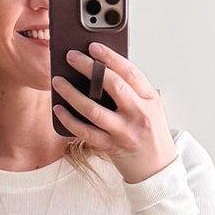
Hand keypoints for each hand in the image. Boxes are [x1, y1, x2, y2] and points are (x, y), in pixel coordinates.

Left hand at [52, 43, 176, 185]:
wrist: (157, 168)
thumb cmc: (151, 134)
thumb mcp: (150, 107)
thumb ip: (132, 90)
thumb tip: (100, 69)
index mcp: (149, 99)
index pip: (130, 72)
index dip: (110, 57)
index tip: (93, 46)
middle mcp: (138, 114)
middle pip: (112, 85)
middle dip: (89, 68)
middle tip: (71, 57)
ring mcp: (124, 132)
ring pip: (94, 109)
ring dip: (72, 94)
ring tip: (58, 82)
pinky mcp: (111, 147)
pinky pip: (85, 132)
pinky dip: (69, 120)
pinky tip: (59, 109)